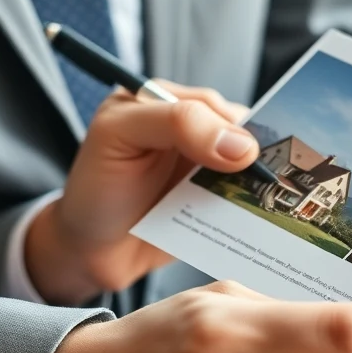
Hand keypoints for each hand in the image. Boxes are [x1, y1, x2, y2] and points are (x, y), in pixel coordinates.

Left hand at [26, 83, 257, 303]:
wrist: (89, 251)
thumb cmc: (94, 190)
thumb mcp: (121, 136)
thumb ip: (177, 123)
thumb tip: (240, 144)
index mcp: (162, 101)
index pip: (211, 104)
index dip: (230, 127)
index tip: (243, 156)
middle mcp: (186, 130)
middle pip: (238, 132)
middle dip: (250, 155)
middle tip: (254, 179)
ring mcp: (202, 166)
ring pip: (248, 165)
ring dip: (256, 182)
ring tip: (262, 197)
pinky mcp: (212, 200)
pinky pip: (245, 197)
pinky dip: (253, 205)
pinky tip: (256, 214)